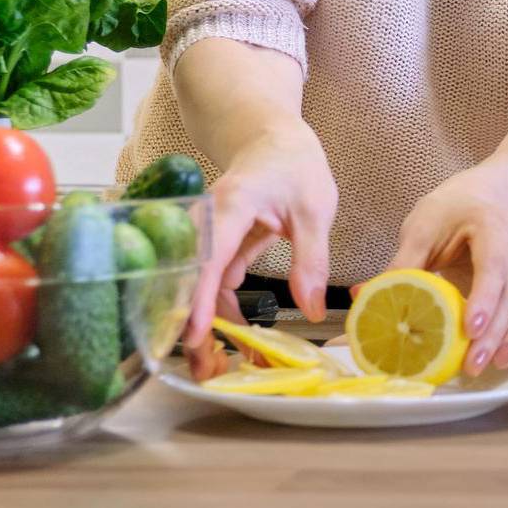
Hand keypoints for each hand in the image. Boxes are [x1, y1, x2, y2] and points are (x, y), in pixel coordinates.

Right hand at [185, 127, 338, 351]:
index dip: (196, 299)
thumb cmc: (294, 165)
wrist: (273, 137)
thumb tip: (312, 308)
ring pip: (202, 287)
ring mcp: (211, 236)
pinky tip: (240, 338)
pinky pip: (216, 283)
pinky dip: (226, 311)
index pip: (207, 257)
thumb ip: (311, 260)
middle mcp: (209, 223)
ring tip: (222, 366)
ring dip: (212, 326)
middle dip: (194, 327)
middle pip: (193, 280)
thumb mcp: (315, 210)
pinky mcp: (219, 247)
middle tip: (206, 370)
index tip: (192, 335)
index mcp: (231, 207)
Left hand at [385, 164, 507, 376]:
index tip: (469, 329)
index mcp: (491, 225)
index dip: (484, 296)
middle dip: (496, 332)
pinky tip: (502, 357)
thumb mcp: (421, 229)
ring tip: (495, 365)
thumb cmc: (448, 214)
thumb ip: (401, 263)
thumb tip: (363, 296)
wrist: (480, 201)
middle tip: (471, 364)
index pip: (493, 262)